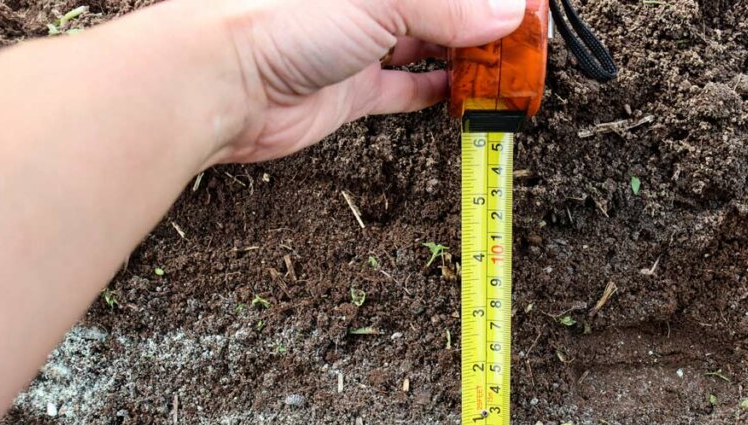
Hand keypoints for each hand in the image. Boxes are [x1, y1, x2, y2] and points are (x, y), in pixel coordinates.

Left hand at [218, 0, 526, 162]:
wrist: (221, 82)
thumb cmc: (276, 19)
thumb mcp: (380, 0)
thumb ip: (448, 6)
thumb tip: (507, 11)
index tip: (526, 7)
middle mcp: (364, 0)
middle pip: (443, 6)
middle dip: (484, 22)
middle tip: (523, 43)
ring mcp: (359, 41)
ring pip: (430, 43)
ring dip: (468, 56)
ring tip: (504, 68)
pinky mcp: (351, 87)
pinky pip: (406, 87)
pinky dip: (436, 90)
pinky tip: (463, 92)